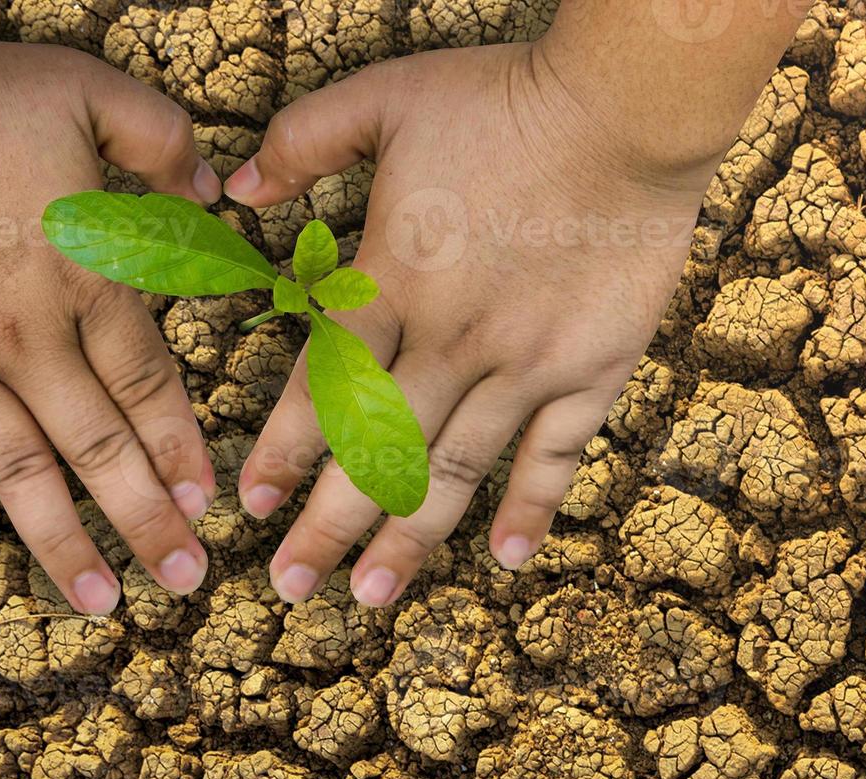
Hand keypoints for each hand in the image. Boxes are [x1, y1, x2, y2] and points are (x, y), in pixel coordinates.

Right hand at [0, 37, 221, 613]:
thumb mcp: (87, 93)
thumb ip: (161, 143)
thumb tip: (215, 192)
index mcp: (86, 282)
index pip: (149, 387)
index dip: (181, 451)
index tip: (208, 505)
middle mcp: (29, 340)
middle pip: (100, 447)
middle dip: (146, 519)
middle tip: (185, 580)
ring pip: (21, 473)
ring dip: (64, 541)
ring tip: (101, 602)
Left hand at [226, 43, 714, 606]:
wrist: (627, 109)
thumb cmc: (504, 100)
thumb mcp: (385, 97)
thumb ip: (304, 142)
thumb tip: (238, 189)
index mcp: (394, 279)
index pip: (322, 385)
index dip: (281, 451)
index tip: (250, 504)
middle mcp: (451, 339)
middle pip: (377, 450)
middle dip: (327, 526)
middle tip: (289, 585)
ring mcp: (525, 363)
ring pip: (456, 470)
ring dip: (410, 538)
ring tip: (372, 595)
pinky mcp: (591, 370)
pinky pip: (555, 455)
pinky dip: (530, 508)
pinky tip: (505, 559)